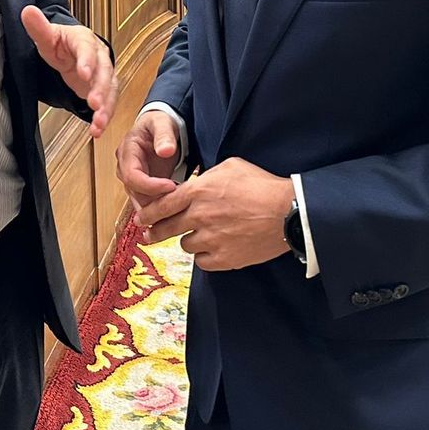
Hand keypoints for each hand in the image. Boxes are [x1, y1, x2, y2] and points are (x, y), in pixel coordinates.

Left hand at [21, 5, 118, 136]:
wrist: (72, 51)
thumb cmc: (61, 44)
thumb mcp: (47, 37)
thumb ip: (38, 27)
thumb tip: (27, 11)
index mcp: (83, 40)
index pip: (86, 48)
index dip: (87, 61)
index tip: (84, 73)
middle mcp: (99, 56)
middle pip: (104, 71)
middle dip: (100, 88)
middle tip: (94, 103)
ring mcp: (104, 73)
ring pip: (110, 89)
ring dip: (106, 107)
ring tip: (99, 123)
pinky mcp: (105, 89)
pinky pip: (108, 103)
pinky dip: (104, 117)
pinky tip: (97, 130)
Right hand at [115, 108, 181, 211]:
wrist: (159, 126)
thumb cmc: (159, 122)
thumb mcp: (163, 123)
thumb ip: (164, 135)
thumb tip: (165, 150)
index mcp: (127, 151)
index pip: (132, 176)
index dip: (150, 186)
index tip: (171, 186)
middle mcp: (125, 166)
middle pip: (135, 192)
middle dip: (155, 199)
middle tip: (178, 199)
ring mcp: (132, 177)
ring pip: (140, 200)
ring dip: (158, 205)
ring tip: (178, 202)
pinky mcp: (141, 184)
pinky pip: (147, 200)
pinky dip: (160, 205)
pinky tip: (174, 203)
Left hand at [137, 157, 294, 271]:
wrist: (287, 212)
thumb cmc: (261, 184)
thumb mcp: (230, 167)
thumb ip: (205, 177)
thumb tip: (193, 185)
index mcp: (198, 192)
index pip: (162, 205)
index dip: (148, 213)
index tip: (141, 219)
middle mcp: (199, 217)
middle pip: (166, 228)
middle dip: (155, 232)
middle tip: (150, 235)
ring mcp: (211, 240)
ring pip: (185, 245)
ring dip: (189, 240)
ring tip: (200, 236)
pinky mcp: (224, 259)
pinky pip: (202, 262)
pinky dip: (205, 256)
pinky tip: (213, 249)